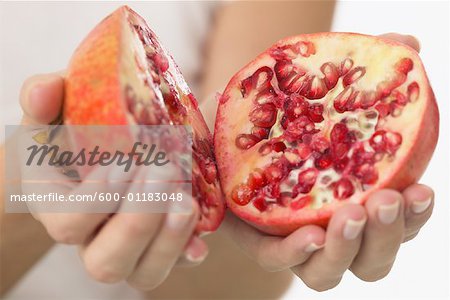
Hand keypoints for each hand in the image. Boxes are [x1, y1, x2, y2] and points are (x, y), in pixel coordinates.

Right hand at [18, 73, 208, 289]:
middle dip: (138, 221)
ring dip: (168, 241)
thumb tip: (47, 91)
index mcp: (56, 205)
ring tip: (187, 201)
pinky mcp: (157, 246)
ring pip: (143, 274)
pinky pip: (172, 265)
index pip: (67, 222)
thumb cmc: (73, 128)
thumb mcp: (54, 107)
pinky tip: (202, 239)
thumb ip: (42, 97)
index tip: (124, 161)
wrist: (99, 145)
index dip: (95, 200)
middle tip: (164, 171)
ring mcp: (126, 247)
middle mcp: (90, 237)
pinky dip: (188, 252)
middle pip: (105, 261)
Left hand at [221, 33, 433, 290]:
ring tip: (349, 214)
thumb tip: (406, 43)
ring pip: (328, 271)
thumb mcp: (319, 87)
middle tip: (383, 200)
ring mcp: (292, 241)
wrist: (227, 126)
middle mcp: (327, 230)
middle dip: (384, 236)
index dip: (413, 217)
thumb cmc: (285, 114)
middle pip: (369, 260)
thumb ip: (362, 69)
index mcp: (354, 204)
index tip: (421, 190)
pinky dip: (296, 252)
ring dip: (345, 249)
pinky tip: (308, 232)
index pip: (395, 224)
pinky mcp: (254, 240)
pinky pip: (277, 259)